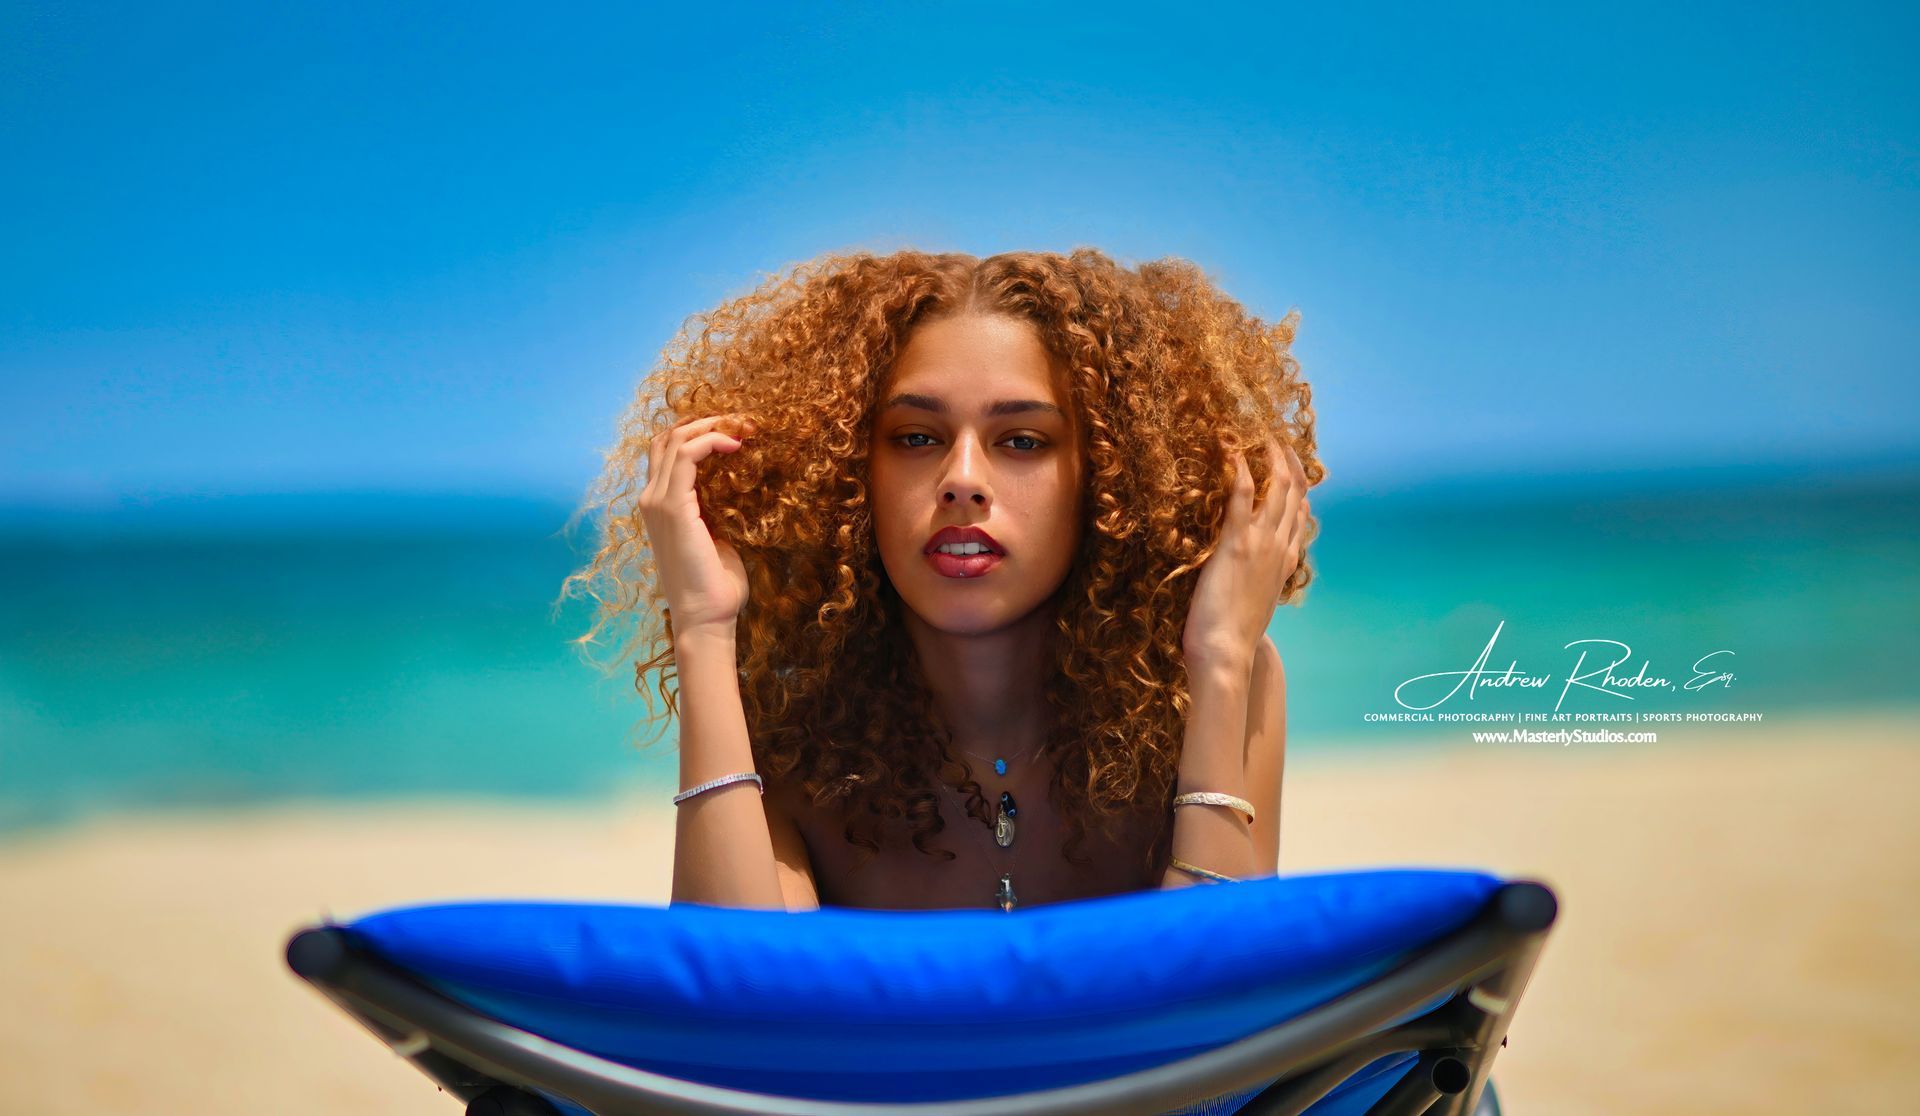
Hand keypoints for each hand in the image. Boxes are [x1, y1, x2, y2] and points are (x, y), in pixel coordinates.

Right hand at [636, 412, 757, 638]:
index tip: (735, 430)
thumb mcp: (716, 536)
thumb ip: (714, 509)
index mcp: (658, 505)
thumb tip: (735, 489)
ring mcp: (657, 502)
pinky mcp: (673, 507)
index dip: (698, 432)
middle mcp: (650, 499)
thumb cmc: (714, 583)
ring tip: (742, 427)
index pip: (667, 451)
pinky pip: (688, 455)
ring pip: (675, 440)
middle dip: (706, 421)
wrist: (705, 615)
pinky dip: (711, 441)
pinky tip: (735, 445)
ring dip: (711, 425)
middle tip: (741, 421)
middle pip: (668, 437)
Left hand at [1182, 433, 1310, 672]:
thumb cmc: (1234, 632)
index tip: (1288, 466)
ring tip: (1262, 436)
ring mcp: (1260, 543)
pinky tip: (1234, 452)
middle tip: (1277, 439)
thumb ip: (1261, 579)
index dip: (1297, 486)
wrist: (1227, 650)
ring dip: (1271, 457)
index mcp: (1286, 559)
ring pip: (1277, 488)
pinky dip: (1241, 470)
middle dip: (1289, 461)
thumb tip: (1258, 571)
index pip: (1300, 513)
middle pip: (1294, 493)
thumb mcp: (1257, 601)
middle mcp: (1280, 546)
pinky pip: (1242, 498)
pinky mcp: (1235, 544)